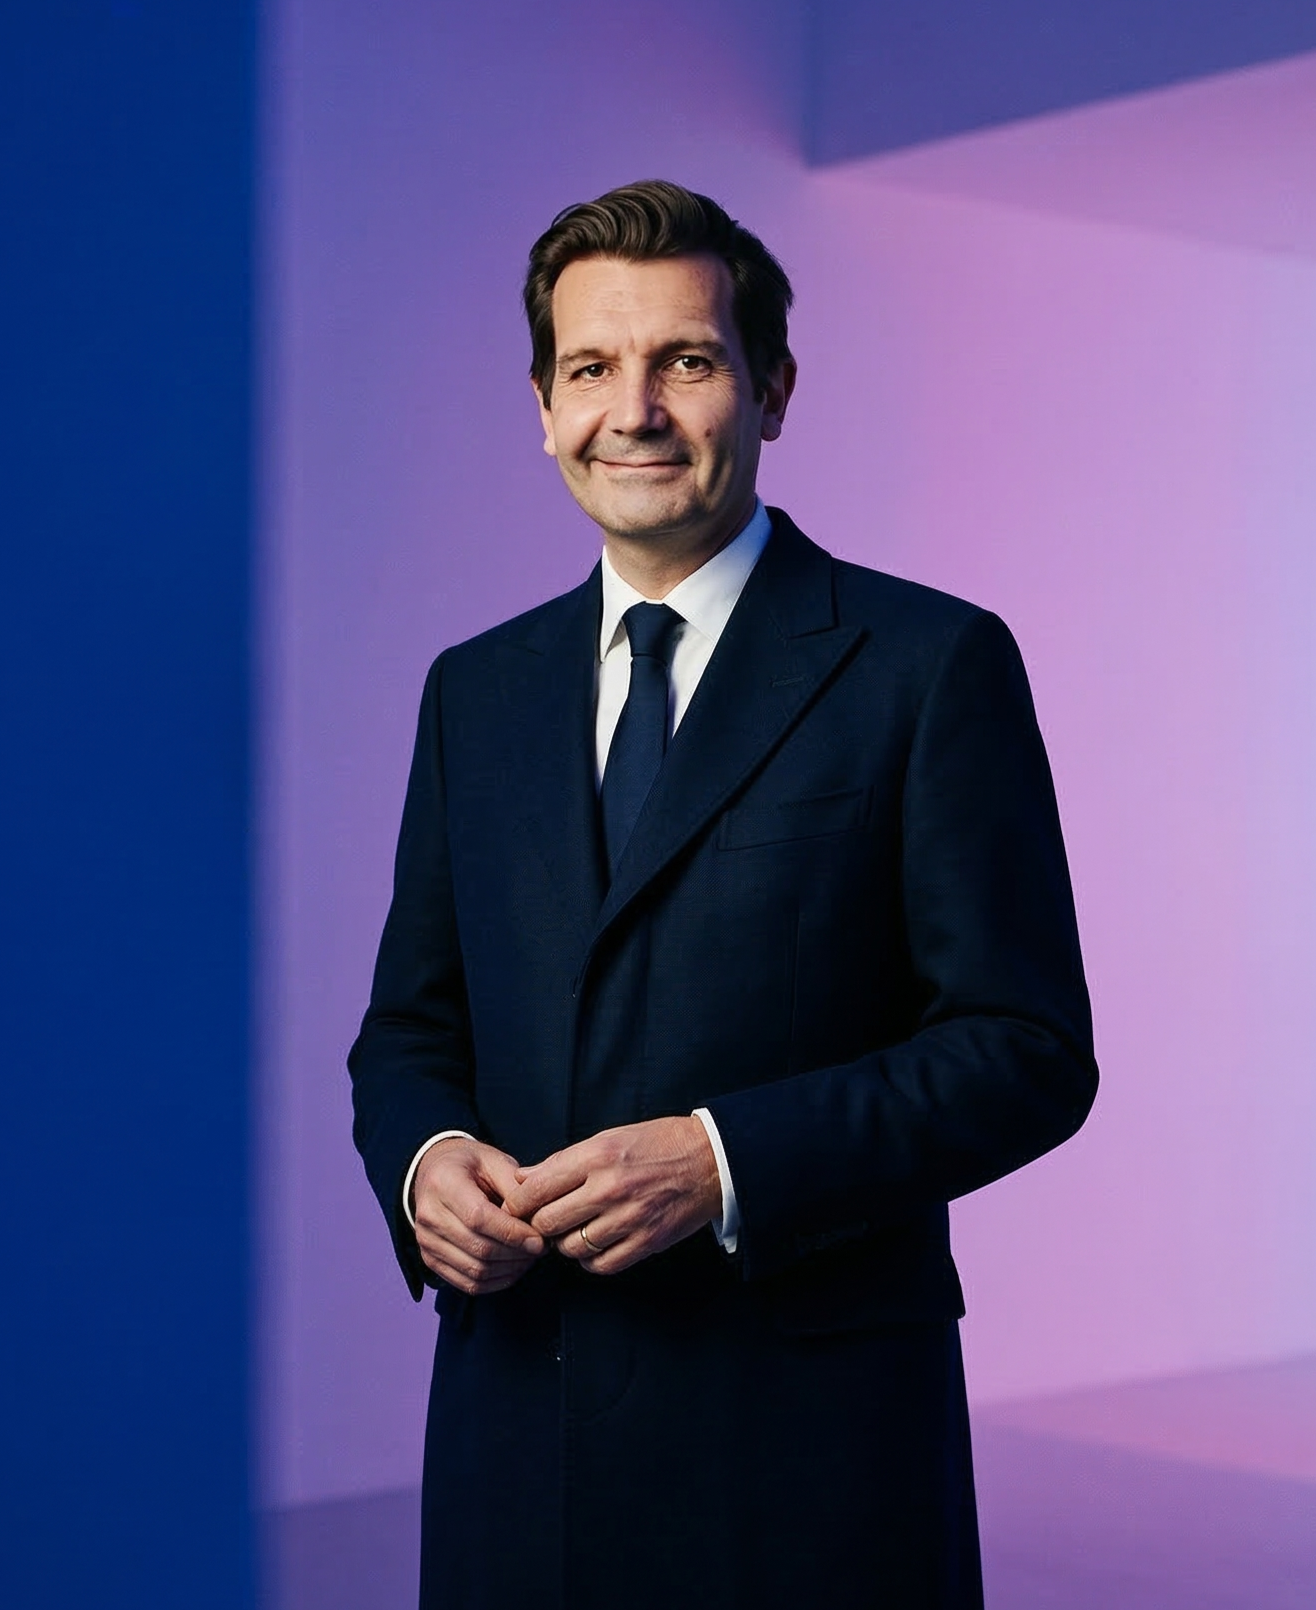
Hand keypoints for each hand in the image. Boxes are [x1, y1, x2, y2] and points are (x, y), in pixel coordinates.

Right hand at [412, 1137, 546, 1294]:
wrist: (434, 1174)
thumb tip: (538, 1219)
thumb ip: (515, 1187)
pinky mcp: (430, 1261)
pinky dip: (496, 1282)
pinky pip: (467, 1284)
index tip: (539, 1239)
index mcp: (444, 1183)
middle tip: (540, 1249)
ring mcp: (426, 1241)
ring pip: (475, 1270)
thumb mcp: (494, 1162)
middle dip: (516, 1254)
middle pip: (478, 1248)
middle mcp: (429, 1215)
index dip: (512, 1233)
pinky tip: (513, 1268)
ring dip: (509, 1269)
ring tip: (529, 1257)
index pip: (479, 1218)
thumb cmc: (470, 1166)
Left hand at [502, 1117, 721, 1275]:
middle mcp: (610, 1187)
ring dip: (565, 1243)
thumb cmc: (657, 1144)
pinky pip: (601, 1265)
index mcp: (597, 1156)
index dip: (518, 1202)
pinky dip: (590, 1260)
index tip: (516, 1207)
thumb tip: (524, 1178)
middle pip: (548, 1222)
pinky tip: (593, 1246)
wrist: (710, 1160)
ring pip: (571, 1247)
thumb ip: (564, 1161)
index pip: (537, 1188)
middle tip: (543, 1222)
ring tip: (572, 1231)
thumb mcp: (609, 1138)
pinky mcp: (647, 1241)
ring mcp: (630, 1218)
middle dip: (539, 1225)